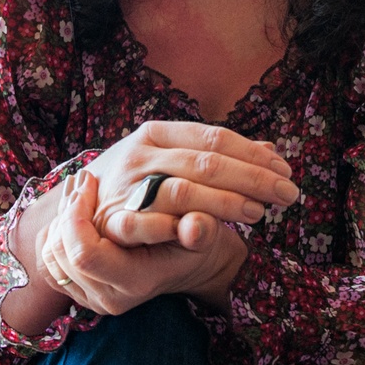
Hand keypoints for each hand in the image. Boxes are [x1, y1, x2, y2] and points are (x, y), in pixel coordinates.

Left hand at [40, 170, 247, 315]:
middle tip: (83, 178)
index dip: (78, 215)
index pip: (85, 254)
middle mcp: (108, 297)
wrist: (188, 267)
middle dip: (66, 211)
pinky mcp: (81, 291)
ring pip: (52, 256)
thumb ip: (199, 229)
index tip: (90, 182)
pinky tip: (75, 208)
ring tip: (78, 189)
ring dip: (60, 219)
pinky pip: (52, 262)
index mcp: (134, 281)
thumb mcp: (205, 233)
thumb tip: (196, 227)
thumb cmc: (194, 244)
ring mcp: (92, 298)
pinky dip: (57, 233)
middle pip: (61, 253)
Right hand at [84, 119, 298, 242]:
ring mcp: (126, 185)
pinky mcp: (112, 219)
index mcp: (159, 132)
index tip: (285, 170)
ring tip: (259, 213)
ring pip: (182, 189)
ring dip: (225, 202)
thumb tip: (271, 150)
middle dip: (252, 178)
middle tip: (288, 193)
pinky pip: (146, 222)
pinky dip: (175, 225)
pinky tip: (205, 231)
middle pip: (206, 161)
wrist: (77, 206)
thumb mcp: (173, 160)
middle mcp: (142, 153)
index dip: (253, 154)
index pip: (215, 137)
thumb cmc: (138, 183)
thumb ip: (216, 157)